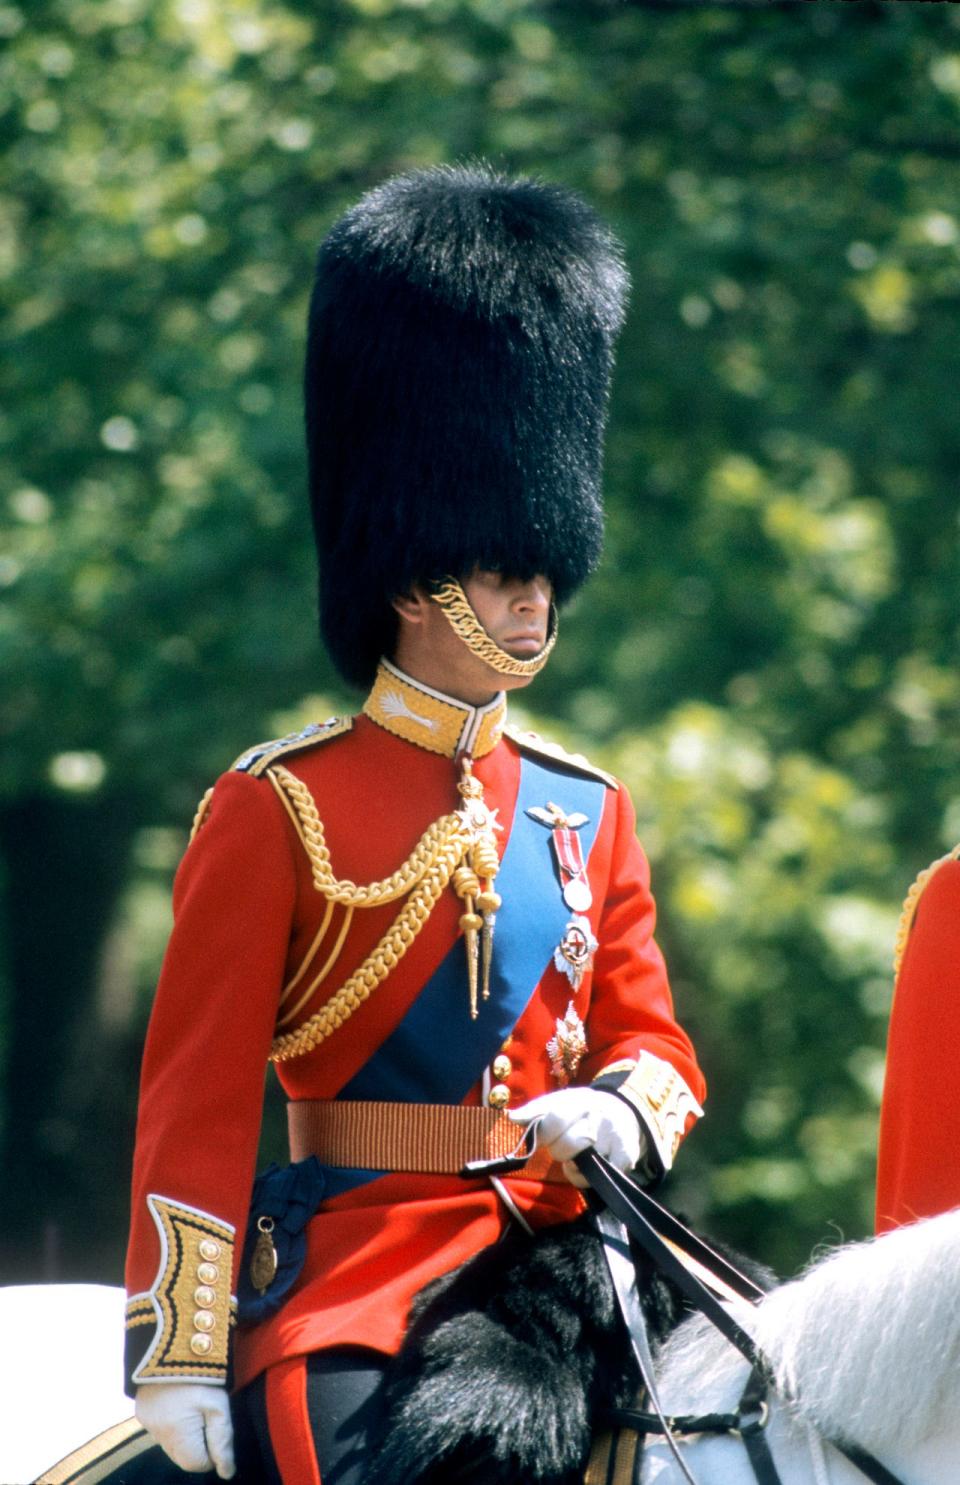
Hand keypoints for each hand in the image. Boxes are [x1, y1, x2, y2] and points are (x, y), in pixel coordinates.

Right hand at [135, 1382, 235, 1477]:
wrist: (173, 1341)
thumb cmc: (203, 1375)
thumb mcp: (219, 1406)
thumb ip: (223, 1441)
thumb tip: (226, 1473)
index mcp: (177, 1433)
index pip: (196, 1464)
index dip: (211, 1453)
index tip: (216, 1427)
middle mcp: (157, 1433)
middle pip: (181, 1457)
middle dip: (197, 1445)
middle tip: (206, 1416)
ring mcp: (146, 1422)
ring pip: (170, 1444)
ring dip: (184, 1435)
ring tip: (193, 1406)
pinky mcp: (141, 1410)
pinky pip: (160, 1429)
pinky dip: (171, 1423)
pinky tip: (179, 1402)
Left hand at [508, 1087, 645, 1187]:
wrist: (622, 1112)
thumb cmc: (581, 1110)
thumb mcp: (561, 1102)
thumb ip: (537, 1110)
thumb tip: (512, 1118)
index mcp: (579, 1100)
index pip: (556, 1118)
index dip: (543, 1133)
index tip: (539, 1138)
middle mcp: (599, 1115)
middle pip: (566, 1146)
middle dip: (559, 1151)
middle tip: (562, 1147)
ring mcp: (614, 1135)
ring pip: (581, 1166)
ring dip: (572, 1166)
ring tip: (576, 1156)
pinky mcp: (627, 1155)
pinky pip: (596, 1178)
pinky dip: (586, 1178)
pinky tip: (589, 1167)